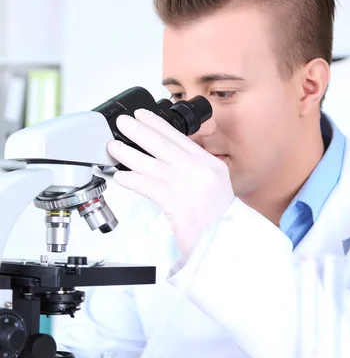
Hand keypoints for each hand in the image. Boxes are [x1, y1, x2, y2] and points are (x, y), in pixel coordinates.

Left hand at [107, 108, 234, 258]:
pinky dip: (131, 180)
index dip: (158, 125)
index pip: (180, 138)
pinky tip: (120, 177)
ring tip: (113, 147)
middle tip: (122, 122)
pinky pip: (147, 186)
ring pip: (151, 163)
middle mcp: (200, 171)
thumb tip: (169, 160)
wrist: (228, 242)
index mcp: (211, 164)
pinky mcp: (176, 203)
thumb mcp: (216, 186)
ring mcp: (188, 185)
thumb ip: (196, 171)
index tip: (143, 116)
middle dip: (139, 131)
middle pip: (163, 145)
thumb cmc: (221, 220)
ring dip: (128, 153)